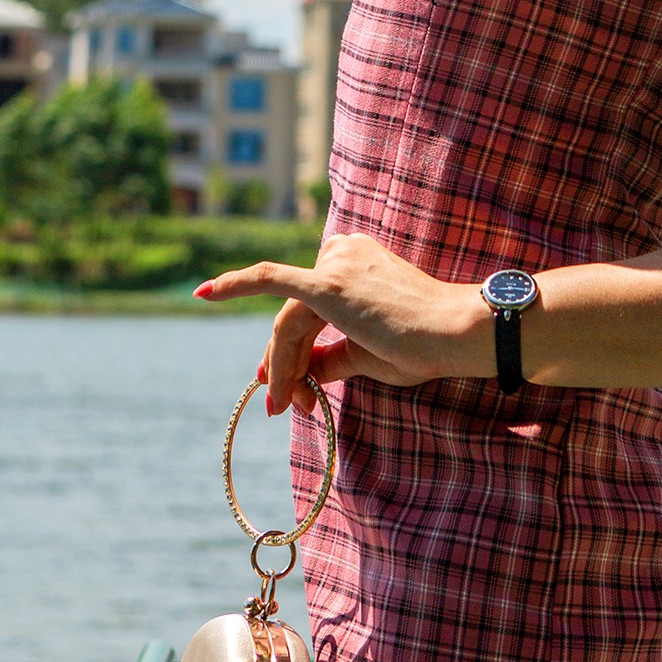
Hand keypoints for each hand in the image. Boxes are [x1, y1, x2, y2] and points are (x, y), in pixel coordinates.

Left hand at [193, 231, 490, 414]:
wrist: (455, 333)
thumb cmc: (424, 343)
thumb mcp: (369, 352)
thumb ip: (331, 358)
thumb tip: (301, 376)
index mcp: (354, 261)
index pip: (307, 313)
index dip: (293, 356)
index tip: (292, 394)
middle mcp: (342, 253)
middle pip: (292, 319)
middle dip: (284, 366)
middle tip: (284, 407)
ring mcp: (336, 265)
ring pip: (288, 324)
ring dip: (283, 367)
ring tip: (289, 406)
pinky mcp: (330, 284)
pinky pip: (272, 280)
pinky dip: (236, 284)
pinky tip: (205, 293)